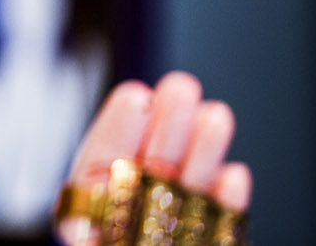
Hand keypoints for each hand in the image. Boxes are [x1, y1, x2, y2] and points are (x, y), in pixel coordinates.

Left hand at [56, 71, 250, 244]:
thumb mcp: (84, 235)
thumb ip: (83, 228)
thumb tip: (81, 211)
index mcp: (90, 212)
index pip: (100, 163)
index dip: (118, 129)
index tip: (135, 95)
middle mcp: (129, 216)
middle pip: (148, 168)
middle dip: (167, 126)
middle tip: (181, 85)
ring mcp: (167, 231)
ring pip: (185, 189)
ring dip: (202, 152)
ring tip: (216, 114)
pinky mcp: (203, 241)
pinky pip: (217, 227)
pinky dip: (226, 204)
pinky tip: (233, 174)